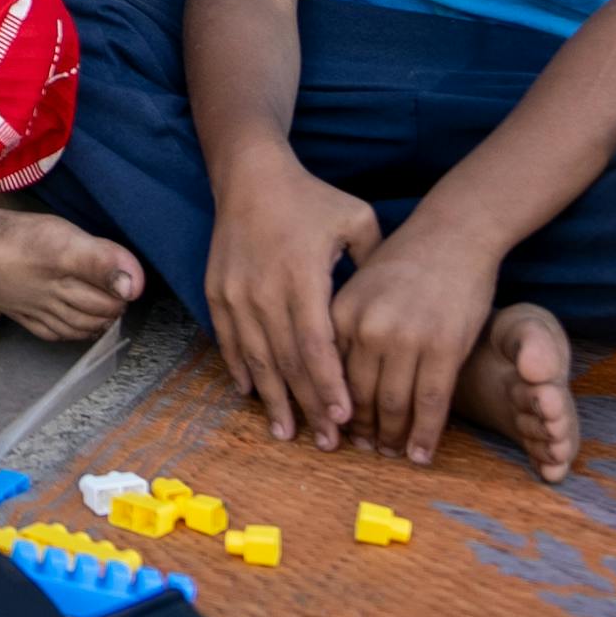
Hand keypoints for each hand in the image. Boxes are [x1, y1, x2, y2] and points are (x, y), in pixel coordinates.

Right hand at [204, 149, 381, 449]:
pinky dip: (242, 371)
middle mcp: (264, 289)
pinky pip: (230, 341)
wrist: (250, 174)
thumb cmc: (311, 198)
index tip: (345, 417)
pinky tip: (255, 396)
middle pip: (287, 361)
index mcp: (302, 275)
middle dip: (308, 405)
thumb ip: (376, 263)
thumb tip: (398, 305)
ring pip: (256, 358)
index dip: (329, 384)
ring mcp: (236, 292)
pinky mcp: (217, 291)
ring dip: (273, 399)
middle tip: (327, 442)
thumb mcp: (356, 220)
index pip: (316, 344)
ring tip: (288, 432)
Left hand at [328, 223, 502, 464]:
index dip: (330, 409)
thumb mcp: (360, 287)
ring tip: (393, 454)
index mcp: (341, 312)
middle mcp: (369, 328)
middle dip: (360, 430)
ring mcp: (407, 339)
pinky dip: (424, 435)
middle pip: (358, 397)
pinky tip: (421, 454)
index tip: (332, 429)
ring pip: (394, 406)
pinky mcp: (445, 347)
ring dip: (392, 438)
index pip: (328, 375)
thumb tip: (330, 374)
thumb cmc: (406, 260)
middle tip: (364, 449)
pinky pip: (431, 404)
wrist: (454, 234)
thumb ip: (345, 325)